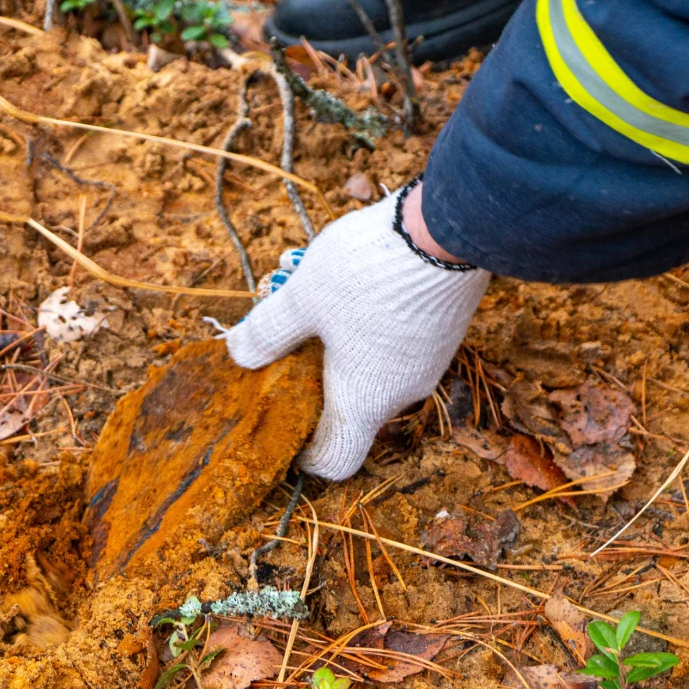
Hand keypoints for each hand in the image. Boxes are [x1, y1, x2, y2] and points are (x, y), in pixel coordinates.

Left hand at [226, 182, 490, 480]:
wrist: (449, 229)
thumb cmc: (368, 274)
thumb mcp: (302, 299)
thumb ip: (268, 332)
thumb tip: (239, 355)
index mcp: (364, 401)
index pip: (337, 459)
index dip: (306, 454)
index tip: (284, 428)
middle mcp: (402, 392)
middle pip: (351, 406)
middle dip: (312, 374)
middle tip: (287, 333)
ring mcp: (429, 361)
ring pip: (374, 366)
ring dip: (338, 340)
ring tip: (309, 288)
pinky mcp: (444, 329)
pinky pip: (397, 343)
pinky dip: (369, 324)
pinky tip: (351, 279)